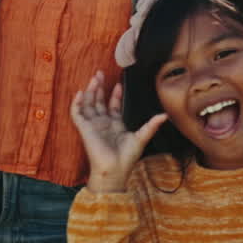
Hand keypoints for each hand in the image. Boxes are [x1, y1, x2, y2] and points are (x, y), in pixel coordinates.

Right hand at [71, 71, 166, 192]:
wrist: (114, 169)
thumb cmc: (126, 158)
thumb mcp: (141, 137)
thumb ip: (151, 125)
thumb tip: (165, 115)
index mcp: (115, 125)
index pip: (112, 106)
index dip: (114, 94)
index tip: (119, 84)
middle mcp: (102, 123)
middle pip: (98, 101)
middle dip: (99, 87)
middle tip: (100, 73)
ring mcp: (92, 125)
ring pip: (88, 104)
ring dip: (89, 90)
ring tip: (94, 78)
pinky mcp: (84, 129)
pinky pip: (77, 113)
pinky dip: (77, 103)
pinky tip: (80, 92)